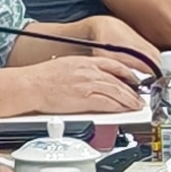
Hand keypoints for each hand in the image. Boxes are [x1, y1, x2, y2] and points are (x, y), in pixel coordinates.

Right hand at [28, 54, 143, 118]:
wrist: (31, 85)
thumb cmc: (43, 78)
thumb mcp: (68, 65)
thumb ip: (84, 70)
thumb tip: (94, 77)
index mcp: (86, 61)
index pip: (115, 64)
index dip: (129, 73)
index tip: (135, 80)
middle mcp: (90, 70)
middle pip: (120, 79)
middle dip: (133, 90)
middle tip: (140, 98)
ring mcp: (88, 84)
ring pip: (118, 91)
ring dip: (130, 100)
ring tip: (136, 106)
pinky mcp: (85, 98)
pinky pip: (108, 103)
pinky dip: (120, 107)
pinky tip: (124, 110)